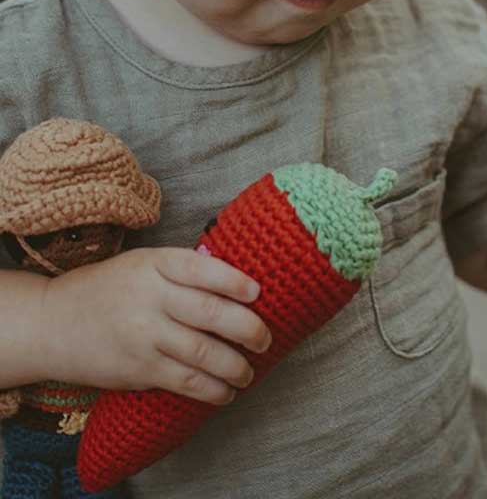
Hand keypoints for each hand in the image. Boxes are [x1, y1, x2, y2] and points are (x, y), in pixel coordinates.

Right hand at [43, 247, 271, 405]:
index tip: (258, 293)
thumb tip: (234, 280)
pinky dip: (213, 390)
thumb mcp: (142, 263)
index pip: (203, 270)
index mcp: (155, 264)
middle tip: (265, 338)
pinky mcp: (138, 369)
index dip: (235, 282)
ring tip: (250, 371)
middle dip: (248, 329)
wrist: (53, 323)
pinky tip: (226, 391)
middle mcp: (151, 298)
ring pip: (204, 353)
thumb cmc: (107, 288)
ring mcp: (145, 336)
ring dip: (237, 366)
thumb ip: (182, 270)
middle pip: (212, 314)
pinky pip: (185, 381)